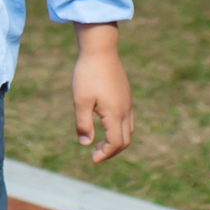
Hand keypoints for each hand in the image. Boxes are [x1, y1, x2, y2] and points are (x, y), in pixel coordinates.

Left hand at [71, 22, 132, 163]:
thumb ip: (83, 124)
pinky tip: (105, 124)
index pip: (115, 143)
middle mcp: (125, 109)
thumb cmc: (87, 75)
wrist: (100, 50)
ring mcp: (127, 102)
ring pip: (129, 129)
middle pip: (125, 140)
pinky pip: (128, 118)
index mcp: (115, 113)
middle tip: (95, 153)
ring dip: (117, 140)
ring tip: (100, 141)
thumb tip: (86, 144)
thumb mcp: (80, 101)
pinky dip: (119, 128)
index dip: (105, 154)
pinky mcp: (126, 95)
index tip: (92, 159)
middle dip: (112, 151)